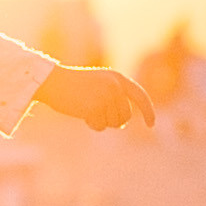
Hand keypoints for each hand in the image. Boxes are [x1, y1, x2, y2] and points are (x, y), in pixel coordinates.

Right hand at [32, 62, 155, 132]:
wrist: (53, 82)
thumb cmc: (75, 86)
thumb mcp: (98, 85)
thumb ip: (114, 98)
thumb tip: (124, 121)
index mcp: (118, 78)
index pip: (140, 96)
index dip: (148, 111)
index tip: (151, 125)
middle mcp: (115, 86)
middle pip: (125, 116)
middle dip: (113, 120)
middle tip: (96, 113)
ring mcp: (105, 96)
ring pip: (114, 123)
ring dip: (101, 122)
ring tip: (87, 109)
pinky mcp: (95, 107)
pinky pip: (100, 127)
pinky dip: (91, 124)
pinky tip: (81, 114)